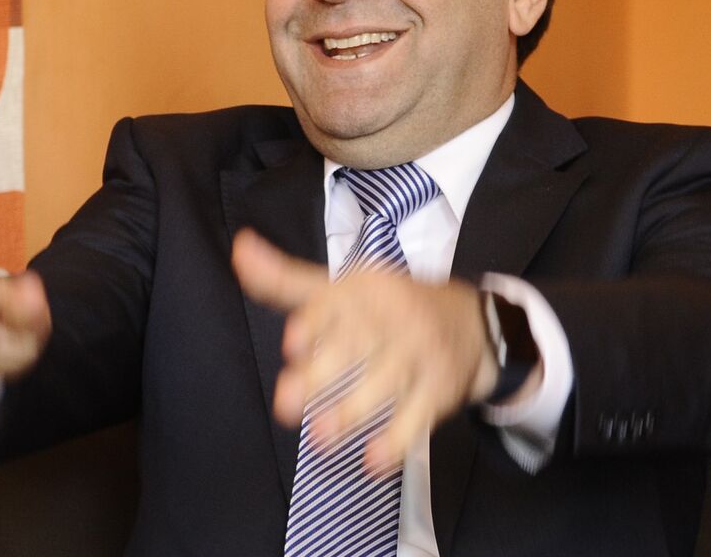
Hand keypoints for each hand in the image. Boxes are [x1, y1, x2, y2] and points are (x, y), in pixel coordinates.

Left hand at [231, 229, 498, 472]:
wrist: (471, 321)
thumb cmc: (388, 306)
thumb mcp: (340, 289)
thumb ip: (285, 278)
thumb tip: (239, 248)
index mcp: (361, 291)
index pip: (335, 305)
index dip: (314, 324)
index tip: (291, 343)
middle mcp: (391, 316)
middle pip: (356, 345)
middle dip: (321, 374)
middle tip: (286, 403)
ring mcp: (418, 351)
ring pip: (385, 381)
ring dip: (353, 410)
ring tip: (322, 436)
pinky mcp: (440, 385)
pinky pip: (419, 414)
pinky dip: (398, 439)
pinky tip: (375, 461)